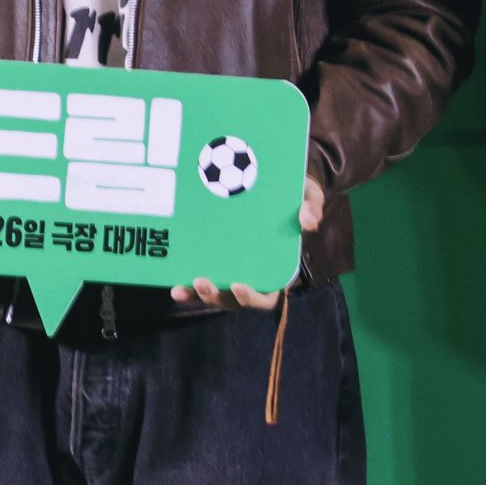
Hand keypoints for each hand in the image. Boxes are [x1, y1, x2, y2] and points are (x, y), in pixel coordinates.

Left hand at [169, 174, 324, 312]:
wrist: (275, 183)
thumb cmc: (295, 195)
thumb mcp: (308, 196)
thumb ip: (311, 208)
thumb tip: (308, 222)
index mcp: (277, 270)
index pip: (267, 297)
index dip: (252, 297)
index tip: (238, 285)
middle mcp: (253, 276)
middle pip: (234, 300)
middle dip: (216, 296)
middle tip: (202, 282)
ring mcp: (232, 270)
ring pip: (216, 294)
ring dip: (198, 294)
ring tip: (182, 288)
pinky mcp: (215, 260)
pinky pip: (201, 279)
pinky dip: (188, 286)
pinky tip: (174, 284)